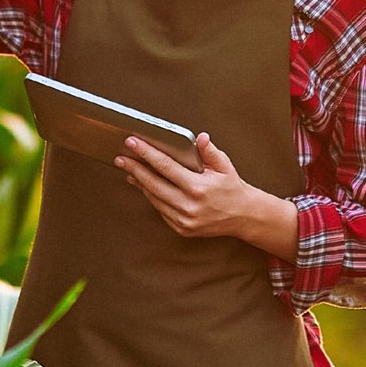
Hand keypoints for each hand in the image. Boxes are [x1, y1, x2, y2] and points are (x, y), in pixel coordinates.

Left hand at [115, 132, 253, 238]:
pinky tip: (145, 186)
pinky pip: (160, 210)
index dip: (147, 154)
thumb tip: (200, 138)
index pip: (166, 167)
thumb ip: (210, 152)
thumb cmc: (233, 189)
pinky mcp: (181, 228)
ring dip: (140, 183)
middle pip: (153, 184)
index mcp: (199, 188)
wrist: (244, 217)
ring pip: (154, 198)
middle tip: (121, 158)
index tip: (133, 144)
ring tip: (130, 171)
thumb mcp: (225, 166)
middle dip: (135, 168)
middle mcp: (189, 206)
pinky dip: (151, 197)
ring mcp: (184, 220)